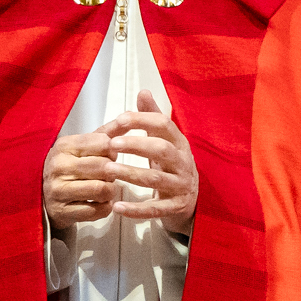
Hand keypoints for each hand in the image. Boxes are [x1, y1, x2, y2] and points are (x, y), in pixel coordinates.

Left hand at [41, 90, 197, 235]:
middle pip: (162, 150)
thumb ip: (154, 117)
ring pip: (156, 179)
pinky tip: (117, 206)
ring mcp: (181, 186)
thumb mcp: (166, 141)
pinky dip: (136, 209)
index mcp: (180, 144)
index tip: (119, 120)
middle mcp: (183, 163)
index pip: (164, 125)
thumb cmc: (172, 166)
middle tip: (111, 145)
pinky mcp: (175, 207)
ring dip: (130, 174)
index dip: (142, 120)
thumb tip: (143, 91)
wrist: (192, 200)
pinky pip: (155, 209)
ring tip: (108, 171)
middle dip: (136, 145)